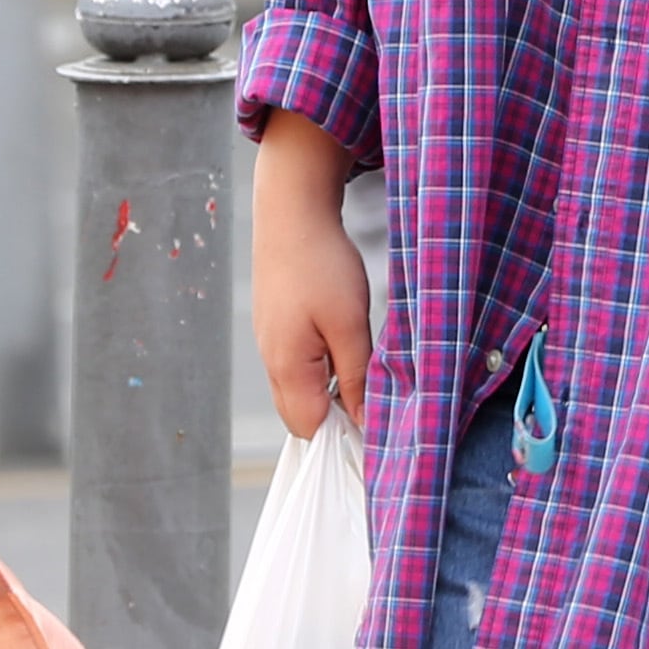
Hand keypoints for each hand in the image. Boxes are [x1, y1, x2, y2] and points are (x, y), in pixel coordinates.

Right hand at [254, 111, 370, 436]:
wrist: (290, 211)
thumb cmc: (321, 264)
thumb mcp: (350, 324)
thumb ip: (357, 379)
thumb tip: (364, 425)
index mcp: (287, 366)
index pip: (310, 429)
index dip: (343, 437)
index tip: (378, 428)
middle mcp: (271, 360)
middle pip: (300, 415)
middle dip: (335, 420)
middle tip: (375, 401)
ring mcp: (269, 343)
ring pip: (298, 391)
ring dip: (329, 393)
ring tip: (362, 371)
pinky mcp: (275, 327)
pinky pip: (296, 367)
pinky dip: (320, 371)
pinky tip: (343, 347)